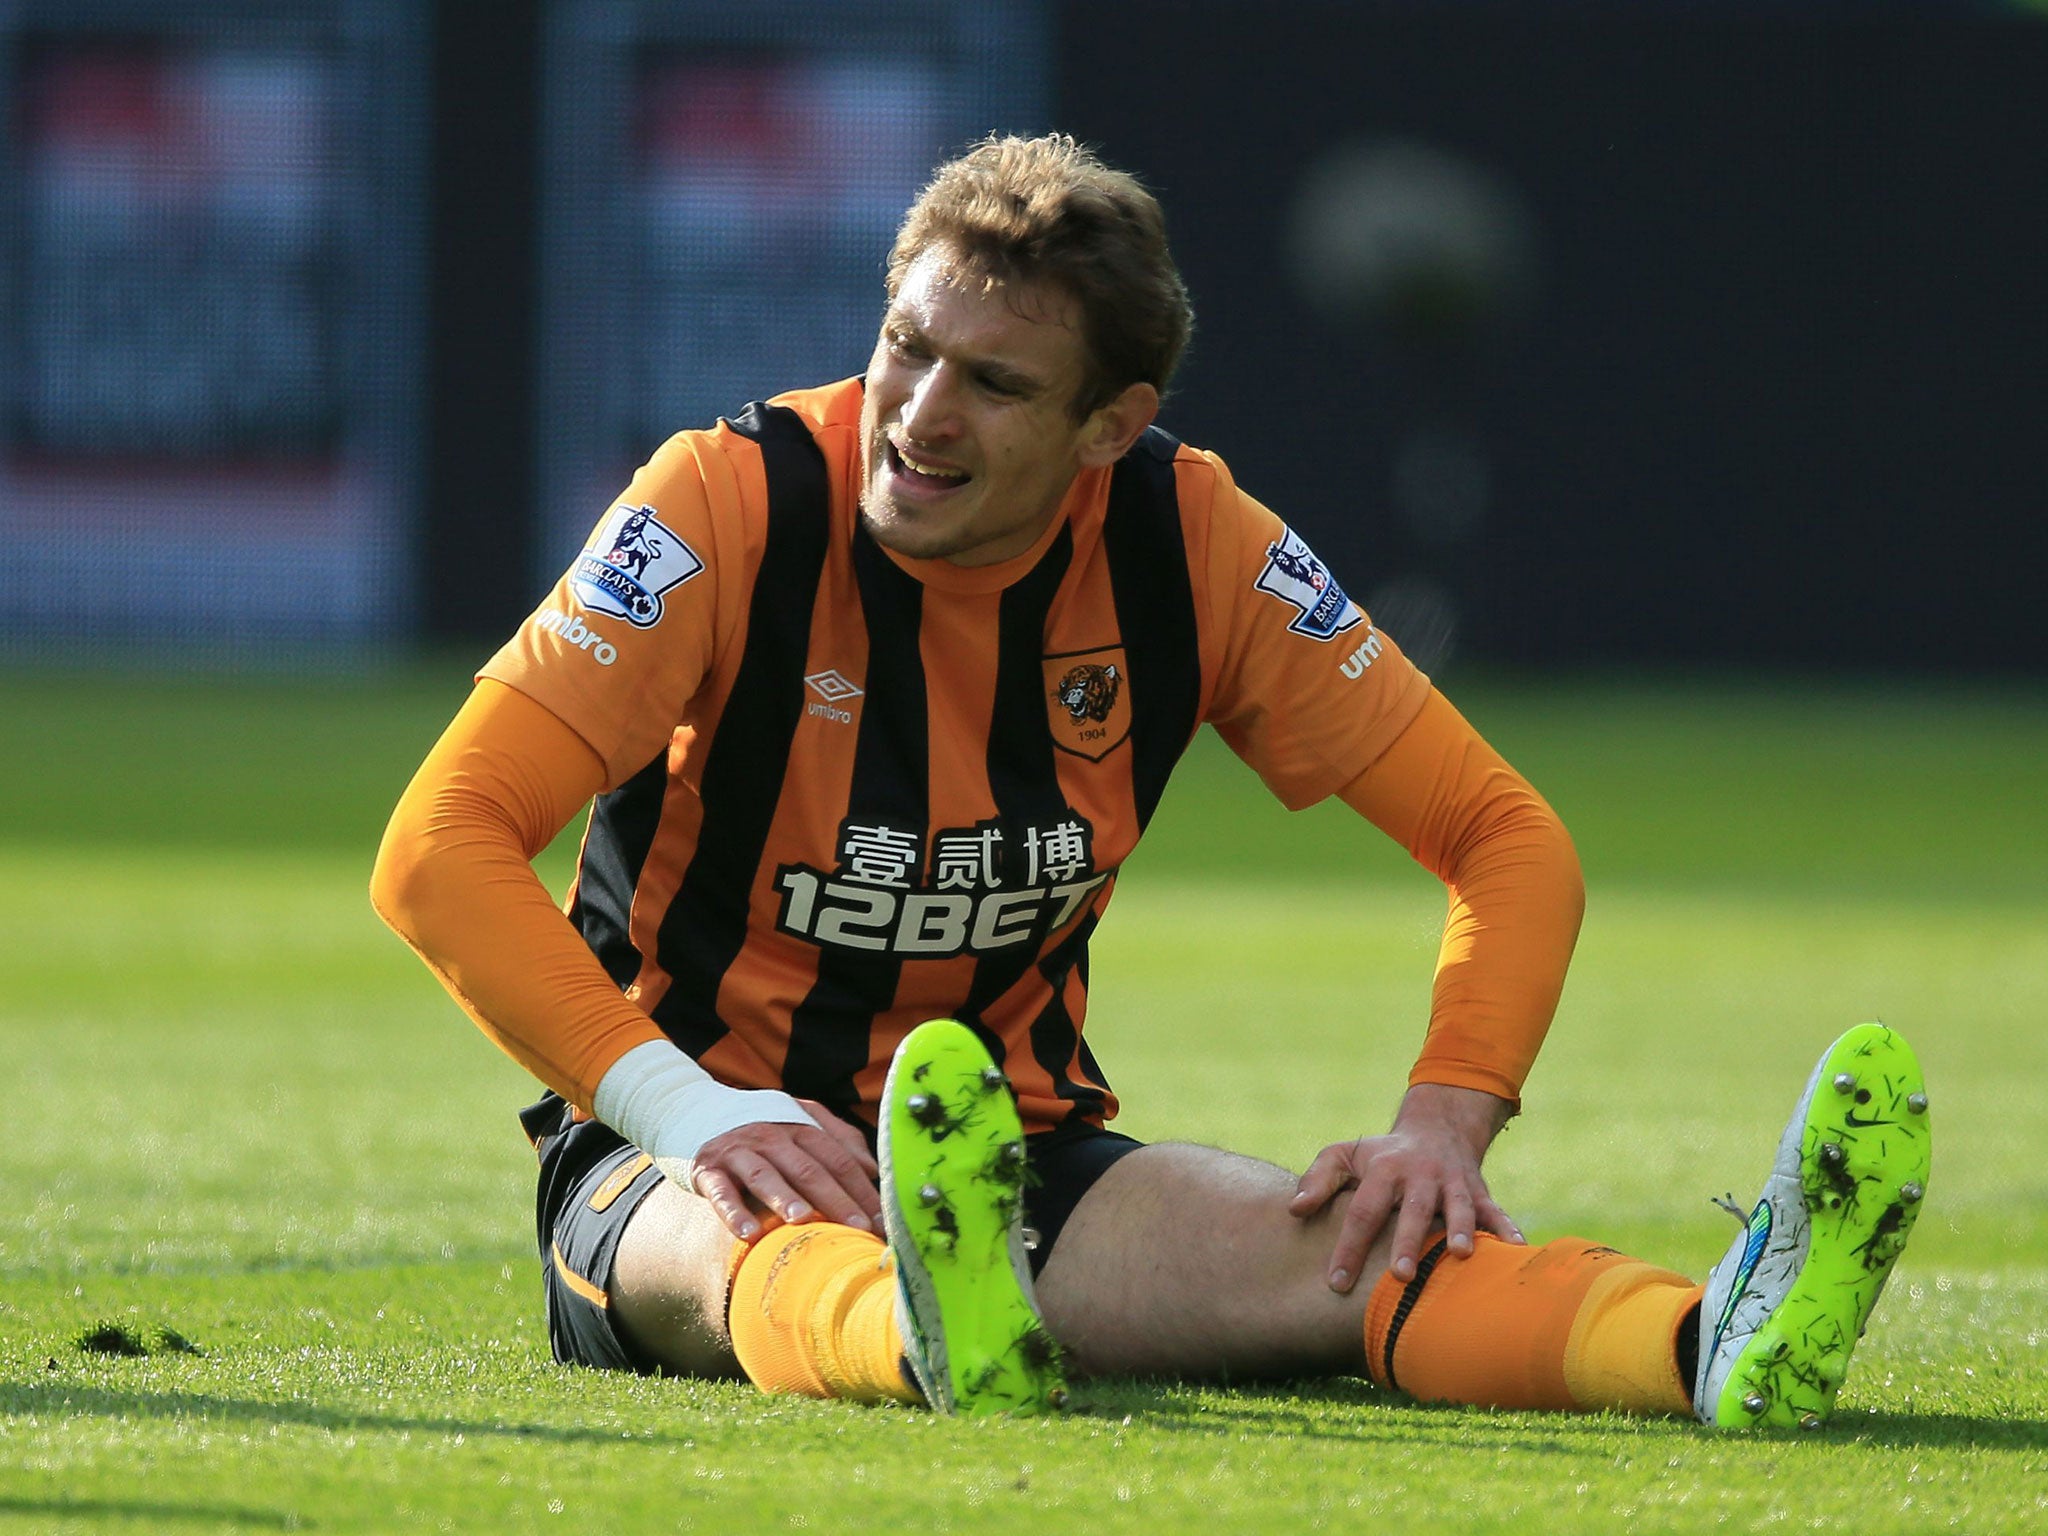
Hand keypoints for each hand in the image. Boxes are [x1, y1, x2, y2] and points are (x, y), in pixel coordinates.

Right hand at [673, 1099, 880, 1240]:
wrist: (695, 1111)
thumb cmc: (762, 1129)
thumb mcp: (800, 1122)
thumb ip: (838, 1139)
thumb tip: (873, 1169)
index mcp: (800, 1126)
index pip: (838, 1159)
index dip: (861, 1189)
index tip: (882, 1220)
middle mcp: (772, 1135)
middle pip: (809, 1169)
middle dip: (836, 1200)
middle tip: (858, 1229)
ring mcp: (739, 1150)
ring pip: (765, 1174)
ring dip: (785, 1198)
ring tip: (804, 1221)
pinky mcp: (708, 1168)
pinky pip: (721, 1191)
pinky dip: (734, 1212)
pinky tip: (748, 1233)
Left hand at [1289, 1083, 1522, 1293]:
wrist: (1436, 1128)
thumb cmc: (1381, 1155)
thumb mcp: (1345, 1155)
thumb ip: (1318, 1180)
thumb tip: (1294, 1210)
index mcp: (1383, 1169)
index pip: (1361, 1211)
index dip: (1349, 1246)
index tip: (1336, 1282)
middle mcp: (1420, 1176)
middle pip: (1411, 1210)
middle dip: (1407, 1242)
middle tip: (1399, 1276)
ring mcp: (1452, 1184)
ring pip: (1456, 1207)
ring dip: (1459, 1230)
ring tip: (1460, 1256)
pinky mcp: (1479, 1193)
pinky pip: (1495, 1211)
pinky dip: (1506, 1228)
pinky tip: (1515, 1249)